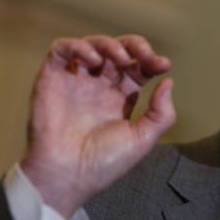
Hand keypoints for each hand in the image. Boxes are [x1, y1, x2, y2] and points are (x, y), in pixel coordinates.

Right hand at [20, 35, 175, 217]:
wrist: (68, 176)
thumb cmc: (104, 163)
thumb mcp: (142, 139)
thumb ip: (161, 113)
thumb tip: (168, 82)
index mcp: (120, 98)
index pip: (137, 68)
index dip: (150, 61)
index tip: (163, 66)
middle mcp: (98, 86)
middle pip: (117, 51)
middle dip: (135, 46)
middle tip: (145, 56)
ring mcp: (75, 81)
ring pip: (92, 45)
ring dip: (109, 44)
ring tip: (120, 59)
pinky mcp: (51, 78)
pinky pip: (61, 50)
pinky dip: (77, 46)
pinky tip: (93, 60)